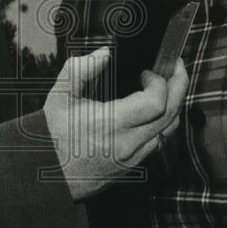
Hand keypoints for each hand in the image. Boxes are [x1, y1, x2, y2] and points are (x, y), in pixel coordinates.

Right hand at [43, 48, 187, 200]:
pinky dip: (164, 122)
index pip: (156, 103)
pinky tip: (155, 109)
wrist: (47, 173)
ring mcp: (133, 157)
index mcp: (111, 124)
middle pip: (171, 114)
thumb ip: (80, 69)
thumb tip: (104, 54)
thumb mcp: (60, 95)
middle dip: (179, 86)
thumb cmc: (52, 134)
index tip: (147, 72)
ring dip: (174, 105)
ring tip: (168, 86)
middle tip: (176, 67)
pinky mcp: (133, 165)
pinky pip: (159, 142)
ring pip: (169, 130)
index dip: (159, 81)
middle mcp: (128, 143)